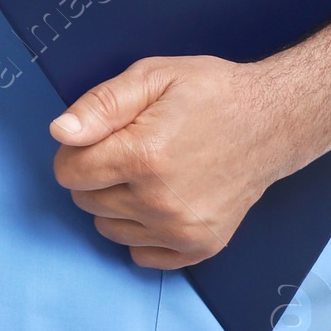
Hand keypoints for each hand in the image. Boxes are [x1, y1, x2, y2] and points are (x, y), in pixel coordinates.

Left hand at [49, 55, 295, 269]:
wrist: (270, 122)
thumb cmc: (209, 92)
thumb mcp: (153, 76)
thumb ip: (101, 105)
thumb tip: (60, 133)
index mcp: (143, 154)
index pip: (69, 171)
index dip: (76, 149)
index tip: (99, 134)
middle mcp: (159, 201)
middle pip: (86, 200)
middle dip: (96, 173)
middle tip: (128, 146)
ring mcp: (180, 230)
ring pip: (109, 227)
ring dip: (117, 201)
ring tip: (147, 170)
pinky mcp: (198, 248)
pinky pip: (140, 254)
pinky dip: (141, 229)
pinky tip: (161, 197)